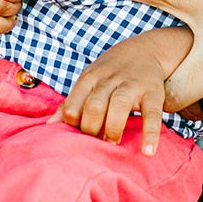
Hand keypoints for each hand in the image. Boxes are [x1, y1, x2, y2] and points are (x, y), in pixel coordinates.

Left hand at [61, 31, 186, 155]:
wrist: (145, 50)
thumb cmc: (110, 73)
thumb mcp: (88, 81)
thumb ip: (70, 103)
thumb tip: (49, 126)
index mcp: (89, 79)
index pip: (72, 107)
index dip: (73, 127)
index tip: (80, 138)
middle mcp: (109, 80)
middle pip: (94, 107)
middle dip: (92, 130)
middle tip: (97, 144)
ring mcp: (132, 85)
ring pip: (119, 106)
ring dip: (114, 130)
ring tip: (113, 145)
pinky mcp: (153, 92)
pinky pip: (152, 114)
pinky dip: (150, 133)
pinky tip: (148, 151)